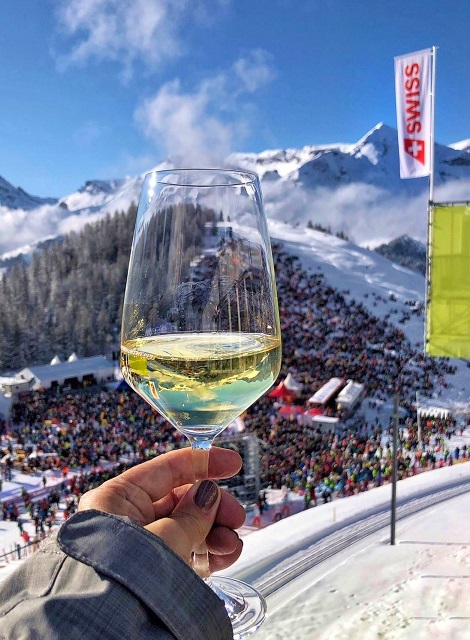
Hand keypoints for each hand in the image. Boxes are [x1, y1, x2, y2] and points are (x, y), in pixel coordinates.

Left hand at [78, 447, 244, 572]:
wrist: (109, 630)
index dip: (203, 463)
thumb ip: (193, 513)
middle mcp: (127, 518)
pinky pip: (185, 552)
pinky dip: (207, 553)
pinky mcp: (152, 572)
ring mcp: (141, 546)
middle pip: (182, 500)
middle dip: (214, 508)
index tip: (234, 464)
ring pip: (188, 527)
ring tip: (230, 546)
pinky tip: (224, 557)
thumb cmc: (128, 575)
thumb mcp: (166, 537)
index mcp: (118, 498)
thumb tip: (208, 493)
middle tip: (236, 518)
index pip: (167, 469)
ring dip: (215, 533)